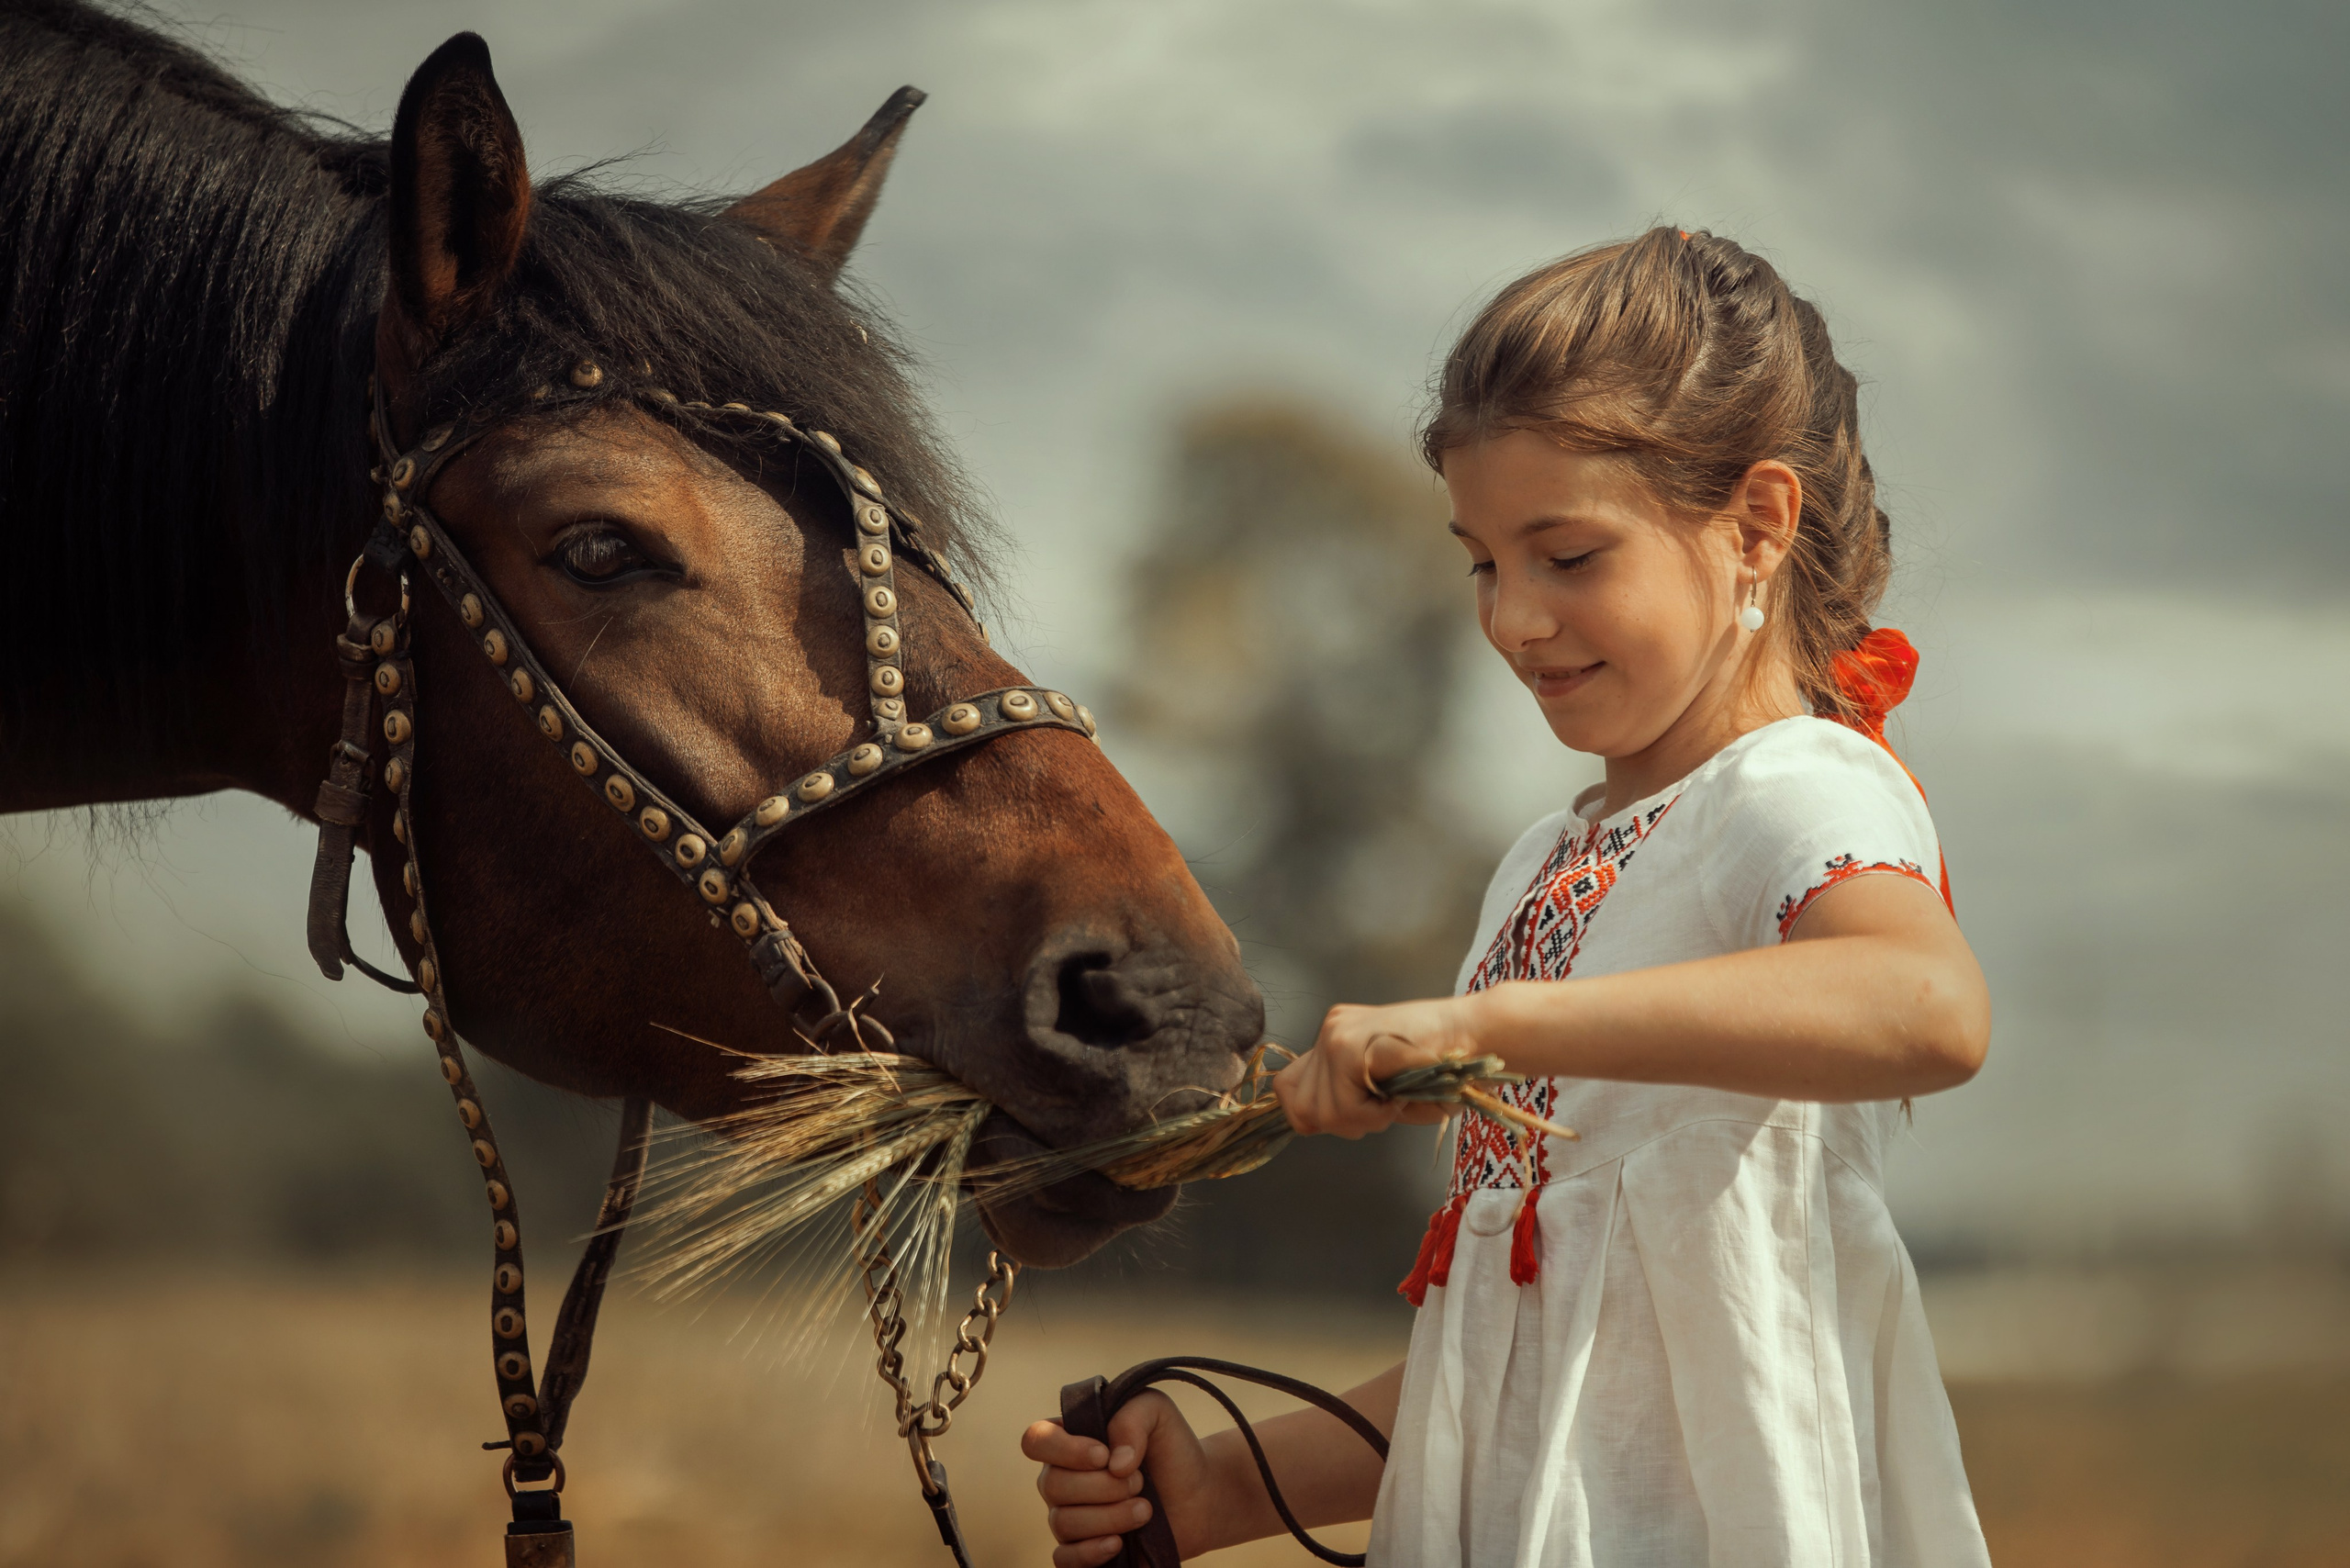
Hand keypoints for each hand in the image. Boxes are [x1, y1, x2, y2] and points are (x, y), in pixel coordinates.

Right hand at [1023, 1391, 1214, 1566]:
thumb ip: (1132, 1416)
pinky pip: (1064, 1559)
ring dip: (1110, 1517)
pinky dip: (1089, 1552)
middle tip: (1140, 1482)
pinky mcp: (1082, 1551)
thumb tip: (1113, 1462)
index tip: (1104, 1455)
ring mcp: (1069, 1517)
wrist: (1199, 1494)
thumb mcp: (1157, 1411)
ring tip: (1145, 1510)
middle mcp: (1061, 1479)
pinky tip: (1118, 1543)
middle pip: (1052, 1485)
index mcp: (1070, 1440)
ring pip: (1063, 1522)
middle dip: (1104, 1486)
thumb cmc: (1171, 1449)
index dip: (1065, 1450)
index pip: (1036, 1440)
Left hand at [1275, 996, 1480, 1138]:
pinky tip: (1399, 1095)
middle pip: (1298, 1105)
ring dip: (1362, 1119)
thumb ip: (1347, 1097)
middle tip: (1382, 1105)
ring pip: (1320, 1112)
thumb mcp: (1385, 1089)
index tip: (1357, 1111)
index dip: (1317, 1114)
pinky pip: (1343, 1106)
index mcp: (1336, 1038)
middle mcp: (1329, 1030)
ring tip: (1395, 1097)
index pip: (1290, 1089)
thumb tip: (1312, 1119)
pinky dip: (1373, 1115)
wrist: (1480, 1036)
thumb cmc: (1446, 1069)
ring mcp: (1334, 1034)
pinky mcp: (1347, 1044)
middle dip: (1341, 1122)